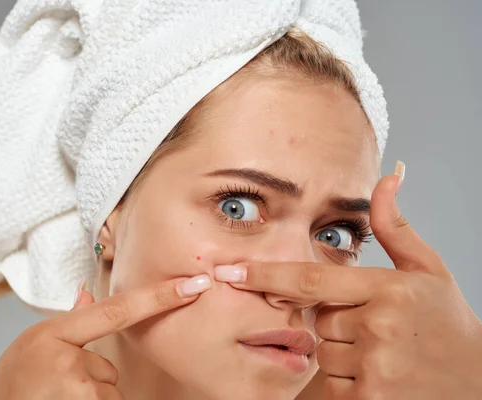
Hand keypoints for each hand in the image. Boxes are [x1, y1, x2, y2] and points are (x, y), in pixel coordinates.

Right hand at [0, 274, 210, 398]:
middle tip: (56, 386)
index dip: (159, 296)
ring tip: (56, 399)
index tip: (194, 285)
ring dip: (91, 399)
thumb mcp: (35, 342)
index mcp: (54, 332)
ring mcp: (74, 389)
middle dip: (93, 380)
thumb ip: (69, 320)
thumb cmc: (12, 380)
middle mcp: (65, 358)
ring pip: (108, 393)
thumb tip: (88, 292)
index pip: (118, 310)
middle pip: (109, 369)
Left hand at [214, 170, 481, 398]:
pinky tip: (381, 375)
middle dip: (334, 321)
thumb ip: (395, 226)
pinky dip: (348, 380)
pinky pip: (334, 385)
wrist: (479, 384)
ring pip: (323, 353)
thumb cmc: (448, 324)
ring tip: (382, 352)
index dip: (266, 274)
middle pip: (317, 319)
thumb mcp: (428, 269)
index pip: (310, 278)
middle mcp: (378, 326)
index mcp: (388, 289)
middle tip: (375, 327)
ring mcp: (375, 367)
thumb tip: (388, 177)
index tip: (231, 271)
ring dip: (342, 352)